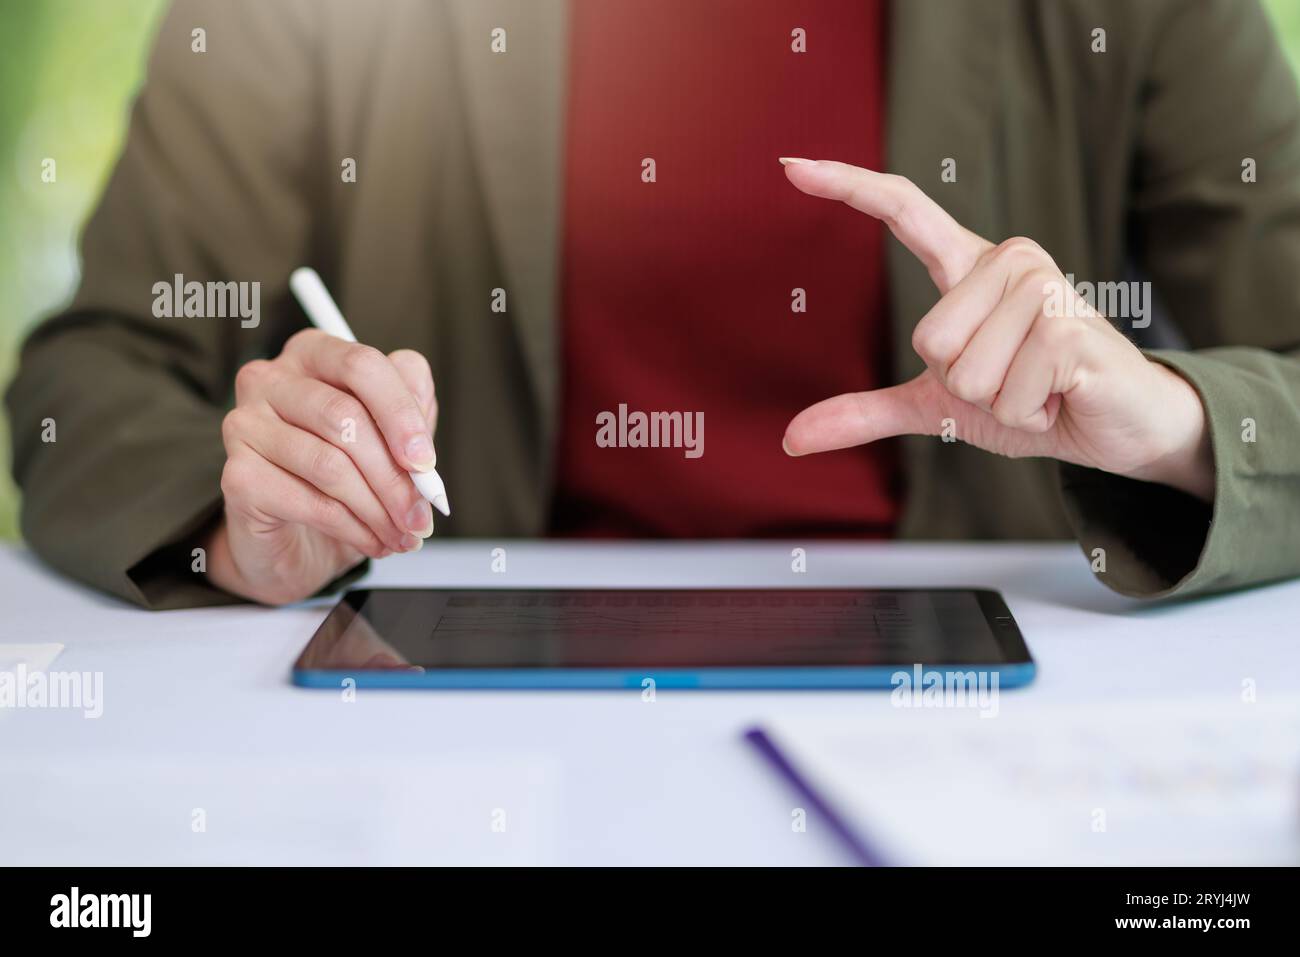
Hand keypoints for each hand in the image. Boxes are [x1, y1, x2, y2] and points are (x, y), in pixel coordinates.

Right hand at [203, 329, 438, 604]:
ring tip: (401, 536)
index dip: (402, 414)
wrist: (294, 541)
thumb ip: (411, 424)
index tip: (426, 462)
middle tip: (420, 516)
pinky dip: (351, 528)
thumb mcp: (390, 443)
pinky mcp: (237, 475)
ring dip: (377, 509)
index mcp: (313, 355)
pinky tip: (371, 541)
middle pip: (345, 416)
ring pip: (329, 464)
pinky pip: (308, 501)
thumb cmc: (344, 479)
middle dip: (394, 476)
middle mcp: (270, 379)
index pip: (362, 365)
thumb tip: (422, 448)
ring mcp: (245, 424)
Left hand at [780, 160, 1213, 501]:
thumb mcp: (939, 406)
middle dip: (965, 386)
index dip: (848, 186)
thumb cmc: (1032, 400)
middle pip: (930, 340)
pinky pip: (1006, 397)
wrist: (1118, 428)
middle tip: (1012, 380)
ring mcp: (1045, 287)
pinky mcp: (1071, 328)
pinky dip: (1028, 417)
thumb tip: (792, 437)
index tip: (791, 167)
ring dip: (1000, 403)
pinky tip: (1059, 397)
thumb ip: (866, 413)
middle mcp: (1009, 260)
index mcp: (971, 266)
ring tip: (1038, 387)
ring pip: (966, 374)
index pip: (905, 210)